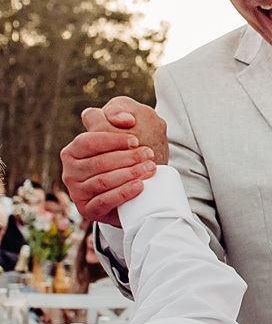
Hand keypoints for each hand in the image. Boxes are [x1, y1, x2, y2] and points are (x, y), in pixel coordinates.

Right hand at [60, 97, 165, 227]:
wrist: (134, 190)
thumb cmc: (128, 157)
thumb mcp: (124, 131)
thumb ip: (120, 113)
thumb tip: (124, 118)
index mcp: (72, 151)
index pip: (88, 142)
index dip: (112, 140)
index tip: (136, 140)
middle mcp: (70, 172)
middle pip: (98, 163)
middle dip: (127, 158)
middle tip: (149, 155)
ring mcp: (77, 192)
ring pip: (103, 182)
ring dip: (129, 174)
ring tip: (150, 169)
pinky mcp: (88, 210)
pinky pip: (104, 201)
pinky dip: (123, 193)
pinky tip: (140, 186)